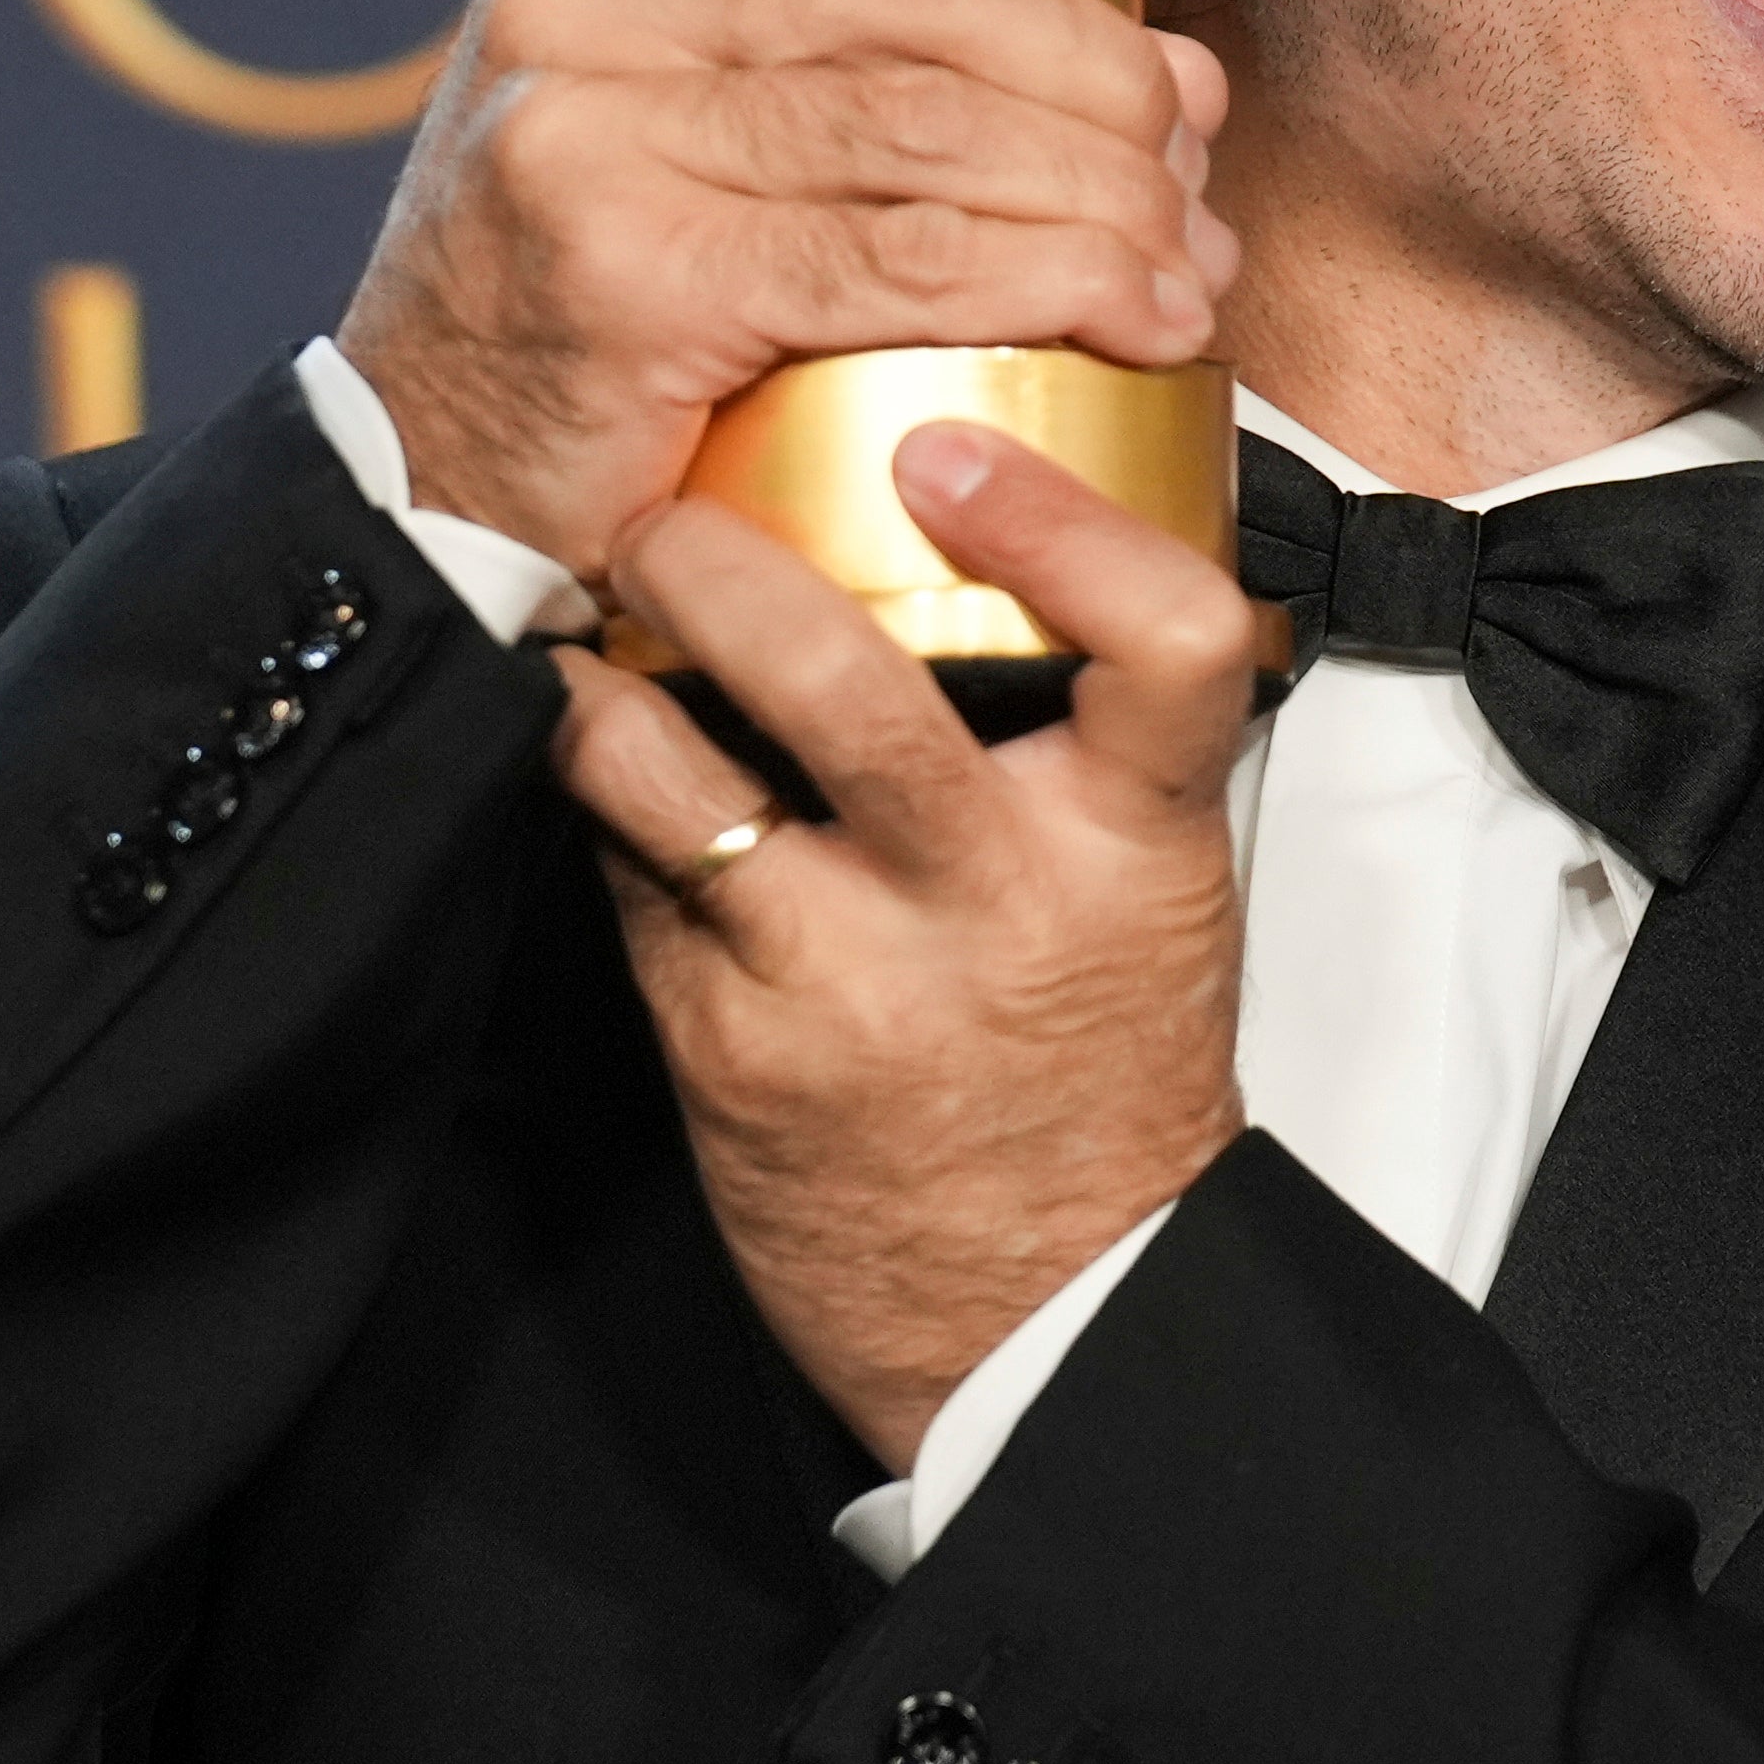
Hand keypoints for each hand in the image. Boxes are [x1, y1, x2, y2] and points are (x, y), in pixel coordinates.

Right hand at [339, 0, 1241, 576]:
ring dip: (1104, 196)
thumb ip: (889, 47)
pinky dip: (1054, 286)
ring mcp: (592, 132)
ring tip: (1185, 255)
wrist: (431, 468)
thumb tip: (1177, 69)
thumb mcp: (699, 100)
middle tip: (1186, 152)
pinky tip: (1137, 316)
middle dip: (1097, 68)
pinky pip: (901, 262)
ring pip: (932, 128)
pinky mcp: (632, 276)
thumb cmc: (615, 276)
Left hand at [554, 424, 1267, 1468]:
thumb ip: (1090, 734)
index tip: (954, 448)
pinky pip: (629, 874)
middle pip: (849, 682)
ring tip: (591, 623)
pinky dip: (602, 795)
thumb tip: (979, 535)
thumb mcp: (1152, 888)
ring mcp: (848, 980)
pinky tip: (600, 760)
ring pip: (677, 776)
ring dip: (605, 677)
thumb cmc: (1099, 1072)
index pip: (1171, 639)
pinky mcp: (727, 1051)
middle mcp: (998, 901)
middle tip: (668, 509)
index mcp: (1138, 844)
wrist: (1047, 1315)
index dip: (1061, 523)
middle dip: (721, 563)